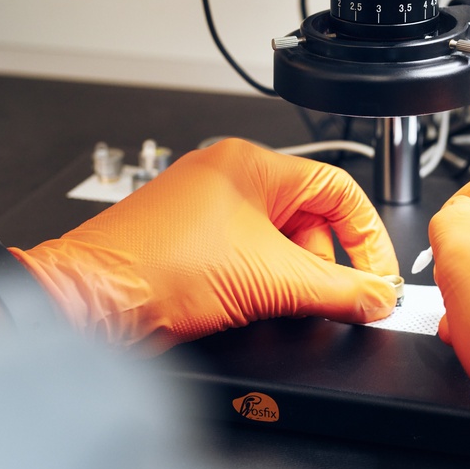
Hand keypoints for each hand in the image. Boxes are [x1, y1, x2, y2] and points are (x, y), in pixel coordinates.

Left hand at [12, 139, 398, 351]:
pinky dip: (260, 283)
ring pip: (278, 243)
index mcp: (252, 164)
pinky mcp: (190, 243)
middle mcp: (228, 178)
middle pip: (310, 219)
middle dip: (325, 264)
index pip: (339, 190)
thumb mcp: (269, 280)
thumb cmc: (154, 267)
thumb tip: (375, 298)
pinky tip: (251, 304)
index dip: (368, 237)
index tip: (379, 277)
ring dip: (290, 277)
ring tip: (277, 302)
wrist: (90, 301)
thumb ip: (337, 291)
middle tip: (330, 300)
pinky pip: (247, 257)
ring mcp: (206, 210)